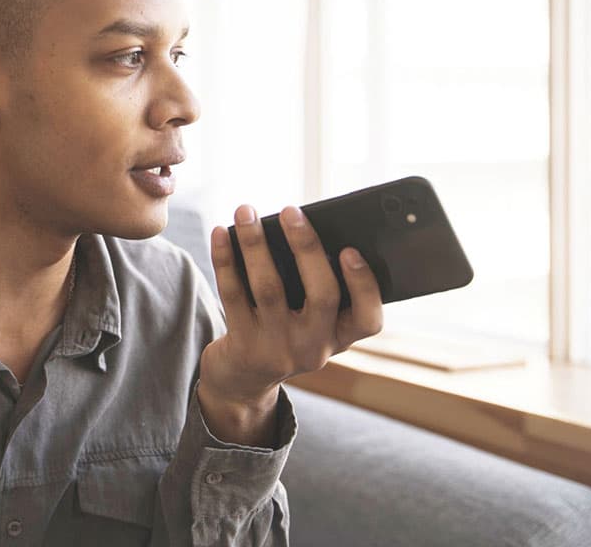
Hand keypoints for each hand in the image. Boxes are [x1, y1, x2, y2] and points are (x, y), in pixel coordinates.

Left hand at [197, 204, 383, 439]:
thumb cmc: (282, 330)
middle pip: (322, 295)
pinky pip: (234, 294)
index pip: (369, 319)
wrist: (242, 379)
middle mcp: (314, 347)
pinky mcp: (244, 346)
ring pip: (270, 288)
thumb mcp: (308, 320)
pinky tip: (221, 233)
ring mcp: (279, 349)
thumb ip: (314, 285)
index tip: (350, 249)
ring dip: (256, 244)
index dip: (364, 285)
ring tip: (245, 212)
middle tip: (290, 210)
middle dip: (306, 247)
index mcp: (340, 337)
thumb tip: (298, 228)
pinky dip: (226, 259)